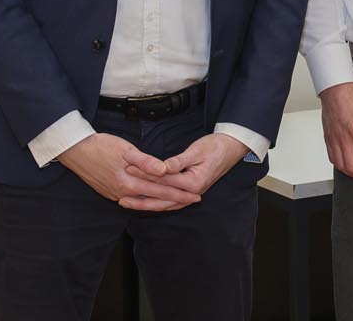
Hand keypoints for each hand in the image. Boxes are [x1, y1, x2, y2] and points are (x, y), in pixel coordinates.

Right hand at [57, 132, 200, 211]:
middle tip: (194, 200)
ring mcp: (115, 194)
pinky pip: (134, 199)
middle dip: (176, 200)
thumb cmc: (100, 146)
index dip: (180, 193)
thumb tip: (164, 170)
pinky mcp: (110, 192)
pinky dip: (148, 199)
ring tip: (179, 200)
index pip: (161, 190)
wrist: (75, 151)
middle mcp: (123, 192)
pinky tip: (154, 198)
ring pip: (145, 201)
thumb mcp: (126, 150)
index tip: (195, 194)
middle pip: (155, 198)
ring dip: (163, 201)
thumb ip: (146, 162)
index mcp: (129, 183)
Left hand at [130, 133, 249, 211]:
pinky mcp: (189, 192)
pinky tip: (145, 202)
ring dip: (145, 204)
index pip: (163, 181)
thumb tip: (161, 168)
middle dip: (140, 197)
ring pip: (164, 204)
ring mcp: (191, 194)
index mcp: (193, 182)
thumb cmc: (215, 147)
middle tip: (121, 195)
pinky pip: (170, 202)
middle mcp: (192, 192)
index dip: (144, 175)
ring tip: (127, 203)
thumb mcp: (196, 151)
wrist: (231, 149)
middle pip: (161, 199)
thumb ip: (177, 162)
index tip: (128, 169)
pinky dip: (156, 203)